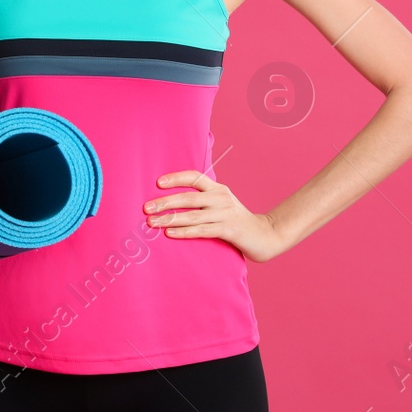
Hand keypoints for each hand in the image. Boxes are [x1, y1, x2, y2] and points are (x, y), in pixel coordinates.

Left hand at [144, 170, 290, 262]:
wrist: (264, 235)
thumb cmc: (236, 219)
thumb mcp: (221, 203)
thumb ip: (203, 200)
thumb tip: (173, 200)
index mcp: (218, 188)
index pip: (194, 177)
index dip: (176, 178)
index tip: (158, 183)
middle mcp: (220, 198)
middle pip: (188, 198)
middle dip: (165, 202)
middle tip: (146, 208)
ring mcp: (225, 214)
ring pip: (192, 216)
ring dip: (169, 219)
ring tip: (152, 223)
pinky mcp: (228, 230)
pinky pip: (201, 231)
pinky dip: (184, 232)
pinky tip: (170, 234)